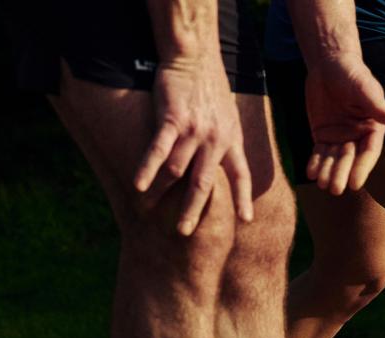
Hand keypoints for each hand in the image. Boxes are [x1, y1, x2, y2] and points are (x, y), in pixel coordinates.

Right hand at [133, 59, 252, 236]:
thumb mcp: (229, 117)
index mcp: (231, 140)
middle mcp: (216, 140)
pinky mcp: (173, 120)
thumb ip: (227, 141)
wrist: (195, 57)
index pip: (241, 176)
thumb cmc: (210, 87)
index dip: (243, 199)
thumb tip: (227, 164)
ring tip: (149, 212)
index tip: (246, 221)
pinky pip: (158, 150)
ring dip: (162, 194)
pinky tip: (138, 186)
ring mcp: (194, 131)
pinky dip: (147, 170)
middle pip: (205, 185)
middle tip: (184, 233)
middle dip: (193, 211)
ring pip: (178, 171)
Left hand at [304, 56, 384, 194]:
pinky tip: (310, 172)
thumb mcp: (363, 87)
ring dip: (327, 172)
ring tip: (321, 184)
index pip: (369, 152)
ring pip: (334, 159)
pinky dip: (315, 162)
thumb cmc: (351, 73)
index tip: (355, 184)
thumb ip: (376, 106)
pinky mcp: (323, 135)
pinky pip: (319, 152)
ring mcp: (340, 137)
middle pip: (350, 160)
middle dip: (342, 174)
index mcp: (373, 128)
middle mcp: (358, 136)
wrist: (329, 64)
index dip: (362, 168)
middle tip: (335, 189)